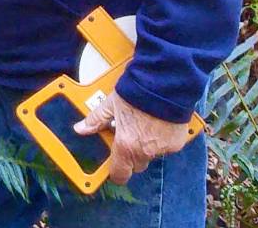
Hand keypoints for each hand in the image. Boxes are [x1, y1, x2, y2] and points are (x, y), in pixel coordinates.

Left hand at [73, 90, 190, 184]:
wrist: (163, 82)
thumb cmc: (136, 92)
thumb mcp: (111, 104)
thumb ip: (96, 119)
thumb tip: (80, 128)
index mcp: (126, 146)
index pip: (120, 174)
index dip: (116, 171)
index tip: (114, 163)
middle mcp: (145, 151)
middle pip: (136, 164)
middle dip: (132, 153)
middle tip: (130, 134)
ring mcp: (162, 148)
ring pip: (152, 154)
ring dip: (148, 144)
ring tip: (145, 122)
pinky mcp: (176, 142)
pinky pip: (167, 146)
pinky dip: (163, 138)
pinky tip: (159, 121)